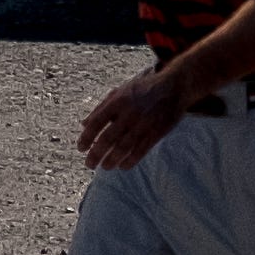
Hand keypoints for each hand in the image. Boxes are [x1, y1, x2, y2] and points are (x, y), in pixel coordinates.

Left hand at [75, 71, 194, 172]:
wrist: (173, 87)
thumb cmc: (142, 90)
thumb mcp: (120, 91)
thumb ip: (101, 108)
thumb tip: (83, 125)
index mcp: (118, 101)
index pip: (97, 122)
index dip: (87, 137)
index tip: (81, 148)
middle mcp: (129, 113)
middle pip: (108, 138)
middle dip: (96, 154)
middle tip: (89, 164)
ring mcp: (144, 124)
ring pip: (123, 147)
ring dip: (111, 160)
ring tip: (105, 166)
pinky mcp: (156, 132)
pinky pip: (141, 150)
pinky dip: (130, 160)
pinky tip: (122, 166)